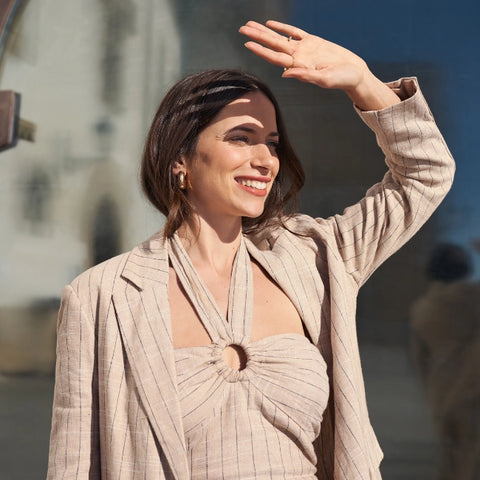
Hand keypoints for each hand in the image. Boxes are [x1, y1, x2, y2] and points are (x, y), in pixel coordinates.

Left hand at [239, 20, 399, 109]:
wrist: (354, 73)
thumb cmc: (341, 80)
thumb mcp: (324, 79)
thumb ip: (305, 76)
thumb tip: (285, 74)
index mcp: (298, 66)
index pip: (274, 57)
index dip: (261, 50)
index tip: (247, 43)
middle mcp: (297, 57)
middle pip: (272, 45)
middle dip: (257, 36)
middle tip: (242, 29)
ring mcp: (304, 49)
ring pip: (280, 37)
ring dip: (265, 31)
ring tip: (250, 25)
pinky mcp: (313, 42)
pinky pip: (294, 32)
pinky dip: (283, 28)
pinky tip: (271, 24)